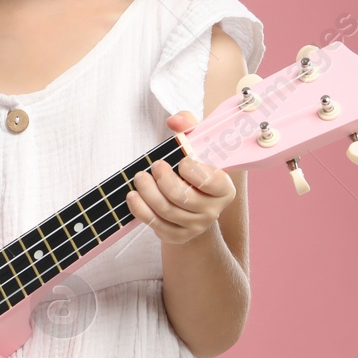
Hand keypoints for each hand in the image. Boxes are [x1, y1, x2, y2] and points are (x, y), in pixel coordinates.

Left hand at [124, 111, 234, 244]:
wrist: (191, 202)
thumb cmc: (193, 168)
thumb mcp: (196, 144)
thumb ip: (189, 126)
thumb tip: (175, 121)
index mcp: (223, 188)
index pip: (211, 182)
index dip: (193, 171)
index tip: (181, 161)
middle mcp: (213, 210)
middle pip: (184, 198)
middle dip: (164, 180)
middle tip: (155, 166)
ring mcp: (196, 226)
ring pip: (167, 211)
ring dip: (148, 193)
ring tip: (139, 177)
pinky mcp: (178, 236)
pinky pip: (156, 225)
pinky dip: (141, 209)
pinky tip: (133, 196)